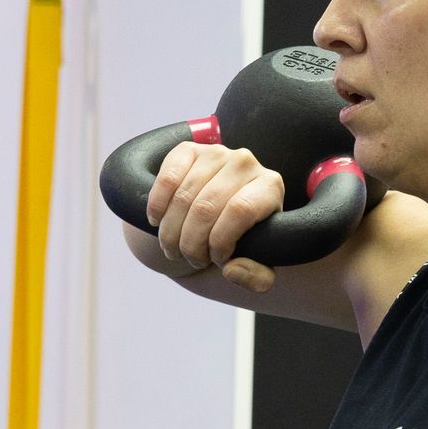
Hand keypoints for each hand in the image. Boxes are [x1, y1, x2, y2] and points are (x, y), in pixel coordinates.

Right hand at [146, 140, 281, 291]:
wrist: (221, 211)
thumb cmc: (243, 238)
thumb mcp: (258, 263)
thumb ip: (257, 278)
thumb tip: (232, 269)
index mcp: (269, 187)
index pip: (239, 211)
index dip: (221, 242)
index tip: (217, 260)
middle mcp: (245, 163)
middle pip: (207, 207)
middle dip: (192, 244)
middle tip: (191, 260)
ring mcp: (216, 153)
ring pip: (184, 197)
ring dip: (172, 232)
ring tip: (174, 249)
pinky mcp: (189, 150)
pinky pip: (167, 178)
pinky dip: (157, 206)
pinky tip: (157, 222)